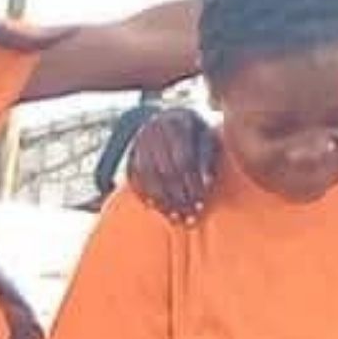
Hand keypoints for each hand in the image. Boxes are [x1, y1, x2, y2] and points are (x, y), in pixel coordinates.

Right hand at [126, 106, 217, 221]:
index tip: (202, 203)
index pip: (184, 160)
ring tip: (176, 219)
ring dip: (163, 202)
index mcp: (177, 122)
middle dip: (179, 198)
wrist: (171, 119)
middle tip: (190, 217)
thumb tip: (207, 184)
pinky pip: (135, 181)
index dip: (193, 184)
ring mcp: (139, 143)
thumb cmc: (195, 133)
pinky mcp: (130, 155)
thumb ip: (207, 158)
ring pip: (149, 179)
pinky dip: (146, 196)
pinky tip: (158, 209)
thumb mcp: (207, 138)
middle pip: (166, 172)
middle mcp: (153, 130)